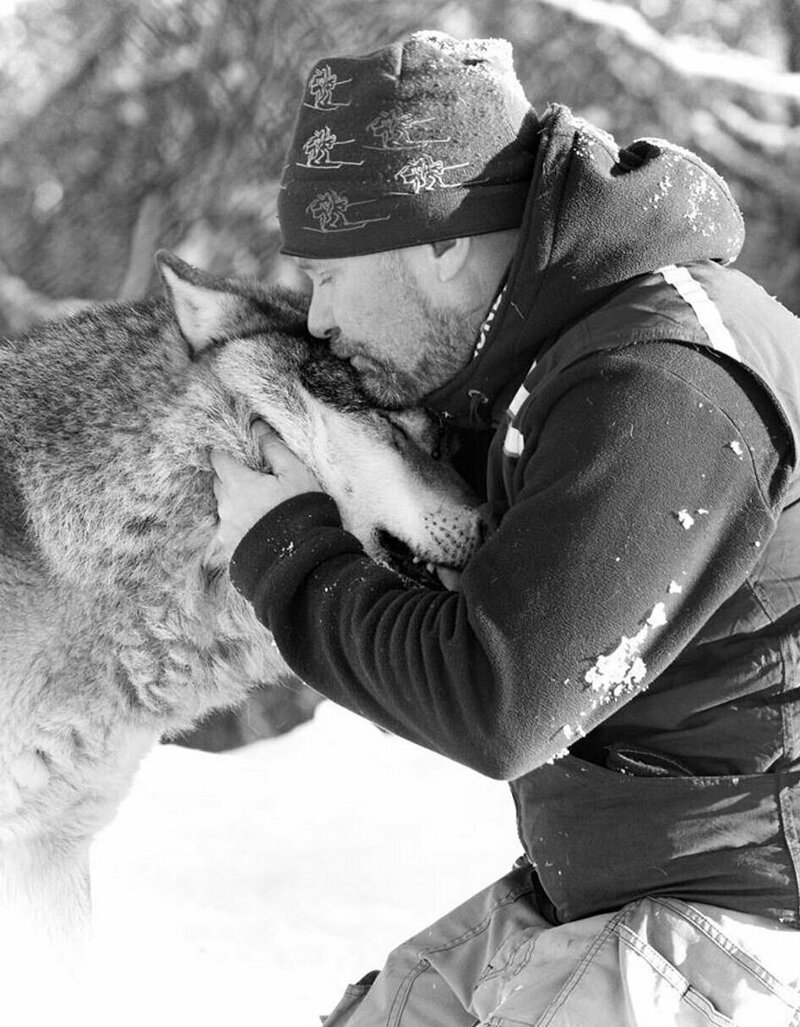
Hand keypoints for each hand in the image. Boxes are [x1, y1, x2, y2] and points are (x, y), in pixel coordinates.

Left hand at [209, 421, 321, 557]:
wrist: (302, 562)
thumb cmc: (301, 512)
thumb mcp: (294, 473)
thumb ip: (273, 447)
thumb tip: (257, 425)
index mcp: (237, 484)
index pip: (218, 457)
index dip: (227, 451)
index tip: (241, 451)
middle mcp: (226, 506)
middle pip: (221, 482)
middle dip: (234, 476)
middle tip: (258, 478)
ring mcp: (226, 531)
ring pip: (226, 507)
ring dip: (239, 502)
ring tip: (264, 507)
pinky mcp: (231, 550)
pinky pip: (232, 529)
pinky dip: (243, 525)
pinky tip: (262, 528)